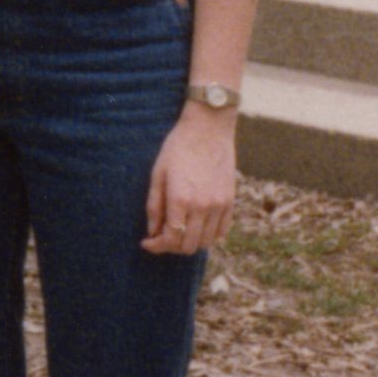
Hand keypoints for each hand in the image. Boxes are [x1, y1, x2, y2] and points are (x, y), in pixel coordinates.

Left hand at [141, 106, 236, 254]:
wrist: (208, 129)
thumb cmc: (178, 147)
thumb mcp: (158, 173)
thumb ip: (154, 205)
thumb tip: (152, 231)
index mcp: (180, 199)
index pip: (170, 238)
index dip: (156, 246)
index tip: (147, 242)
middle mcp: (202, 207)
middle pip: (188, 246)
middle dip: (171, 247)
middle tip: (161, 237)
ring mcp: (219, 206)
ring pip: (206, 242)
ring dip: (190, 243)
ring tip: (178, 232)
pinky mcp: (230, 202)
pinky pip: (221, 232)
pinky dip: (208, 236)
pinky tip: (196, 227)